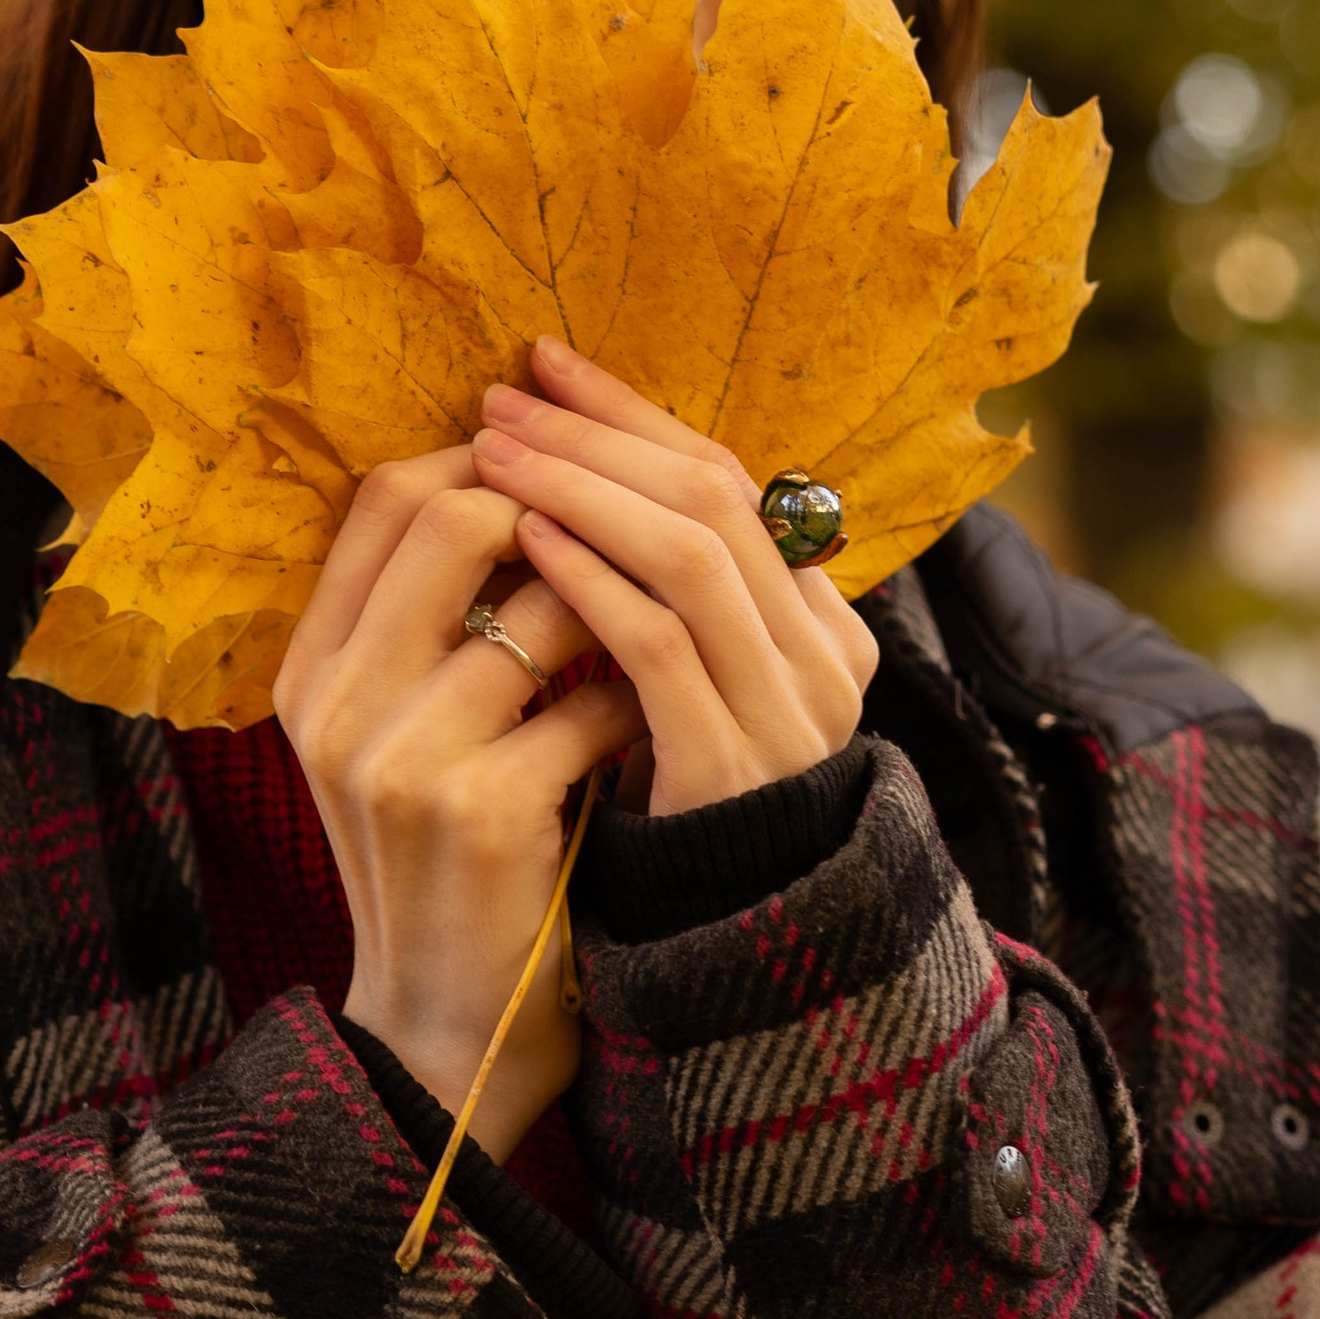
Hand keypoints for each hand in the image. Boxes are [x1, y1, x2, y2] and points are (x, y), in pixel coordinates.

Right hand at [273, 448, 642, 1163]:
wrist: (442, 1031)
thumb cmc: (444, 867)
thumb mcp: (397, 741)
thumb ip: (428, 629)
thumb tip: (536, 487)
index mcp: (310, 669)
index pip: (383, 496)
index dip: (483, 458)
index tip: (559, 469)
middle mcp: (338, 701)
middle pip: (450, 517)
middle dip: (556, 505)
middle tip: (622, 533)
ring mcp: (402, 755)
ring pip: (539, 603)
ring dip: (616, 606)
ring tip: (653, 629)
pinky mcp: (480, 811)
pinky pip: (591, 704)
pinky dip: (638, 703)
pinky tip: (658, 725)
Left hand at [469, 342, 876, 818]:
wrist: (694, 951)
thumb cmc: (665, 806)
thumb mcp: (678, 683)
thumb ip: (662, 594)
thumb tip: (574, 465)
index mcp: (820, 626)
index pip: (733, 479)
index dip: (634, 415)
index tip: (545, 367)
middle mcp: (823, 658)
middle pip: (716, 497)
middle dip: (599, 436)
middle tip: (504, 398)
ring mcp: (786, 712)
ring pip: (694, 552)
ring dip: (584, 488)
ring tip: (496, 453)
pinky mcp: (730, 766)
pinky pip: (660, 645)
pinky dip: (590, 580)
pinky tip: (525, 541)